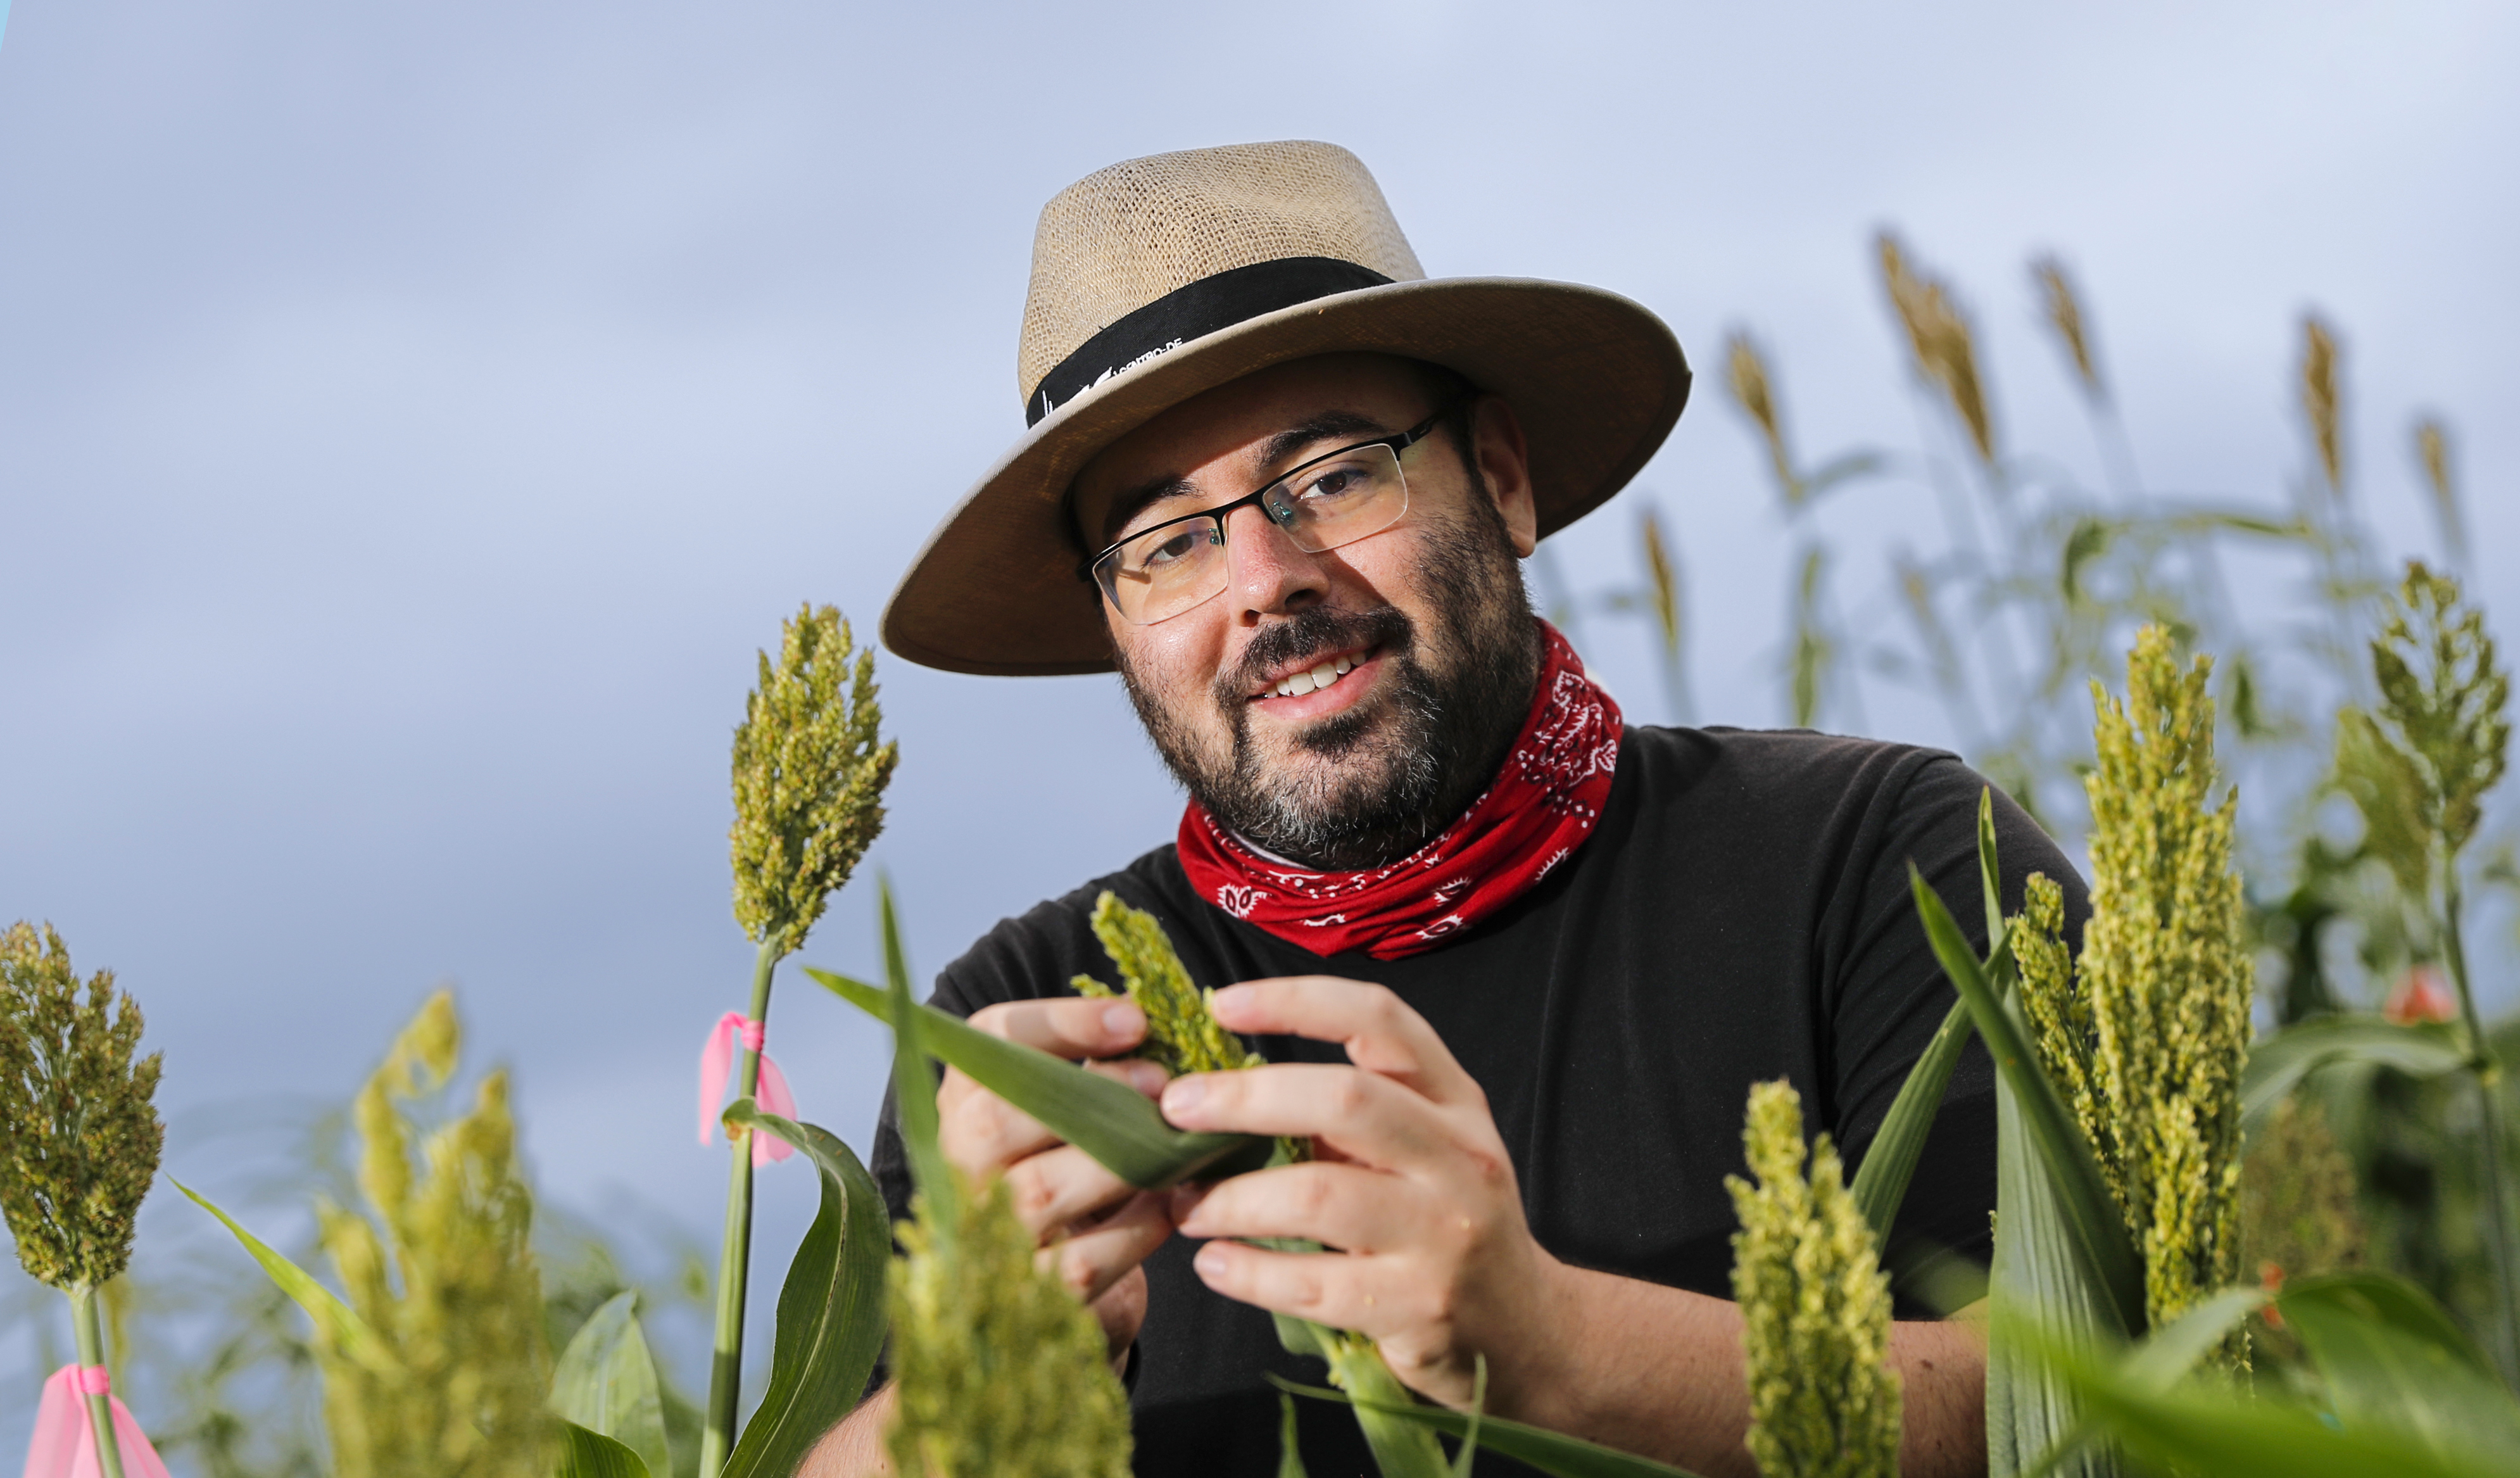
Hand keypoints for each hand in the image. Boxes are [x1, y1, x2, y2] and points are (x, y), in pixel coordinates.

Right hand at [941, 995, 1177, 1358]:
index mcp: (963, 1099)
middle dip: (1092, 1098)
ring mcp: (978, 1237)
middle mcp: (955, 1166)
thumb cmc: (1073, 1175)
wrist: (1053, 1292)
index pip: (989, 1040)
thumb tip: (1162, 1032)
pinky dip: (1137, 1230)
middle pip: (995, 1120)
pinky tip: (1170, 1208)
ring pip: (1038, 1191)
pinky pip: (1080, 1261)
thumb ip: (1097, 1071)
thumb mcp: (1069, 1115)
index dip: (1063, 1023)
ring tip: (1176, 1151)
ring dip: (1120, 1166)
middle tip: (1163, 1089)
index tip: (1136, 1019)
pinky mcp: (1019, 1297)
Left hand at [1155, 977, 1572, 1412]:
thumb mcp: (1424, 1146)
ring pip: (1320, 1197)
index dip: (1296, 1002)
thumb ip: (1350, 1110)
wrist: (1521, 1327)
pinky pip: (1313, 1285)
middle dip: (1245, 1099)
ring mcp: (1443, 1233)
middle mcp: (1458, 1156)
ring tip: (1186, 1206)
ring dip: (1233, 1200)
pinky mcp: (1418, 1306)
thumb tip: (1221, 1084)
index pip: (1380, 1020)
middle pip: (1346, 1099)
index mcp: (1455, 1099)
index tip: (1220, 1005)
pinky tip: (1215, 1265)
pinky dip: (1249, 1274)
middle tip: (1176, 1111)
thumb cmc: (1442, 1219)